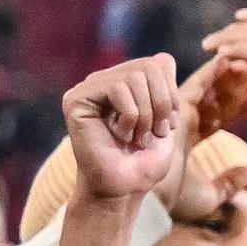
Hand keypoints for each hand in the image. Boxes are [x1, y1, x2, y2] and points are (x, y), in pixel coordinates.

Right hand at [62, 56, 187, 205]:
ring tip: (138, 137)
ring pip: (134, 77)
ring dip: (146, 114)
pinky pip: (117, 89)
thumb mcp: (166, 123)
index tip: (168, 126)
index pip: (159, 63)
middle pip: (149, 66)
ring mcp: (88, 88)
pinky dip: (130, 116)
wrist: (123, 188)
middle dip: (162, 103)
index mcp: (126, 84)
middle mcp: (105, 81)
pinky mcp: (75, 99)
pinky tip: (121, 134)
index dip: (171, 95)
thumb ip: (167, 91)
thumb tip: (164, 56)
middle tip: (155, 132)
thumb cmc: (144, 163)